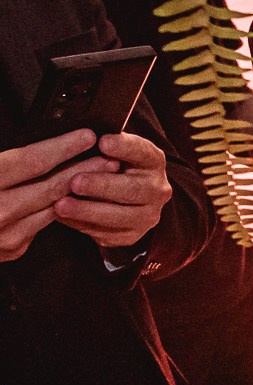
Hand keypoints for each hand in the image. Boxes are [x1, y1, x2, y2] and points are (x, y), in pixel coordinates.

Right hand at [0, 129, 96, 261]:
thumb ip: (3, 160)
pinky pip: (43, 222)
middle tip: (110, 154)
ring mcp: (6, 235)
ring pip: (53, 206)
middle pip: (50, 185)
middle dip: (84, 168)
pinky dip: (63, 206)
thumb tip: (28, 139)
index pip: (30, 162)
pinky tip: (80, 194)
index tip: (86, 135)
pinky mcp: (14, 249)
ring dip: (82, 189)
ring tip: (104, 172)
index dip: (62, 146)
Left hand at [54, 131, 170, 250]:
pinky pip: (108, 234)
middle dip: (102, 186)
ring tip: (61, 206)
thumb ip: (103, 143)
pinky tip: (63, 218)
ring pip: (120, 216)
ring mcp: (147, 215)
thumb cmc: (110, 166)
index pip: (142, 152)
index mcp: (152, 161)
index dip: (123, 147)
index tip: (102, 142)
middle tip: (75, 182)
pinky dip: (83, 226)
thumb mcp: (112, 150)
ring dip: (88, 211)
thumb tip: (80, 134)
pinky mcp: (132, 235)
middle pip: (133, 189)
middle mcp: (156, 189)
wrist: (125, 198)